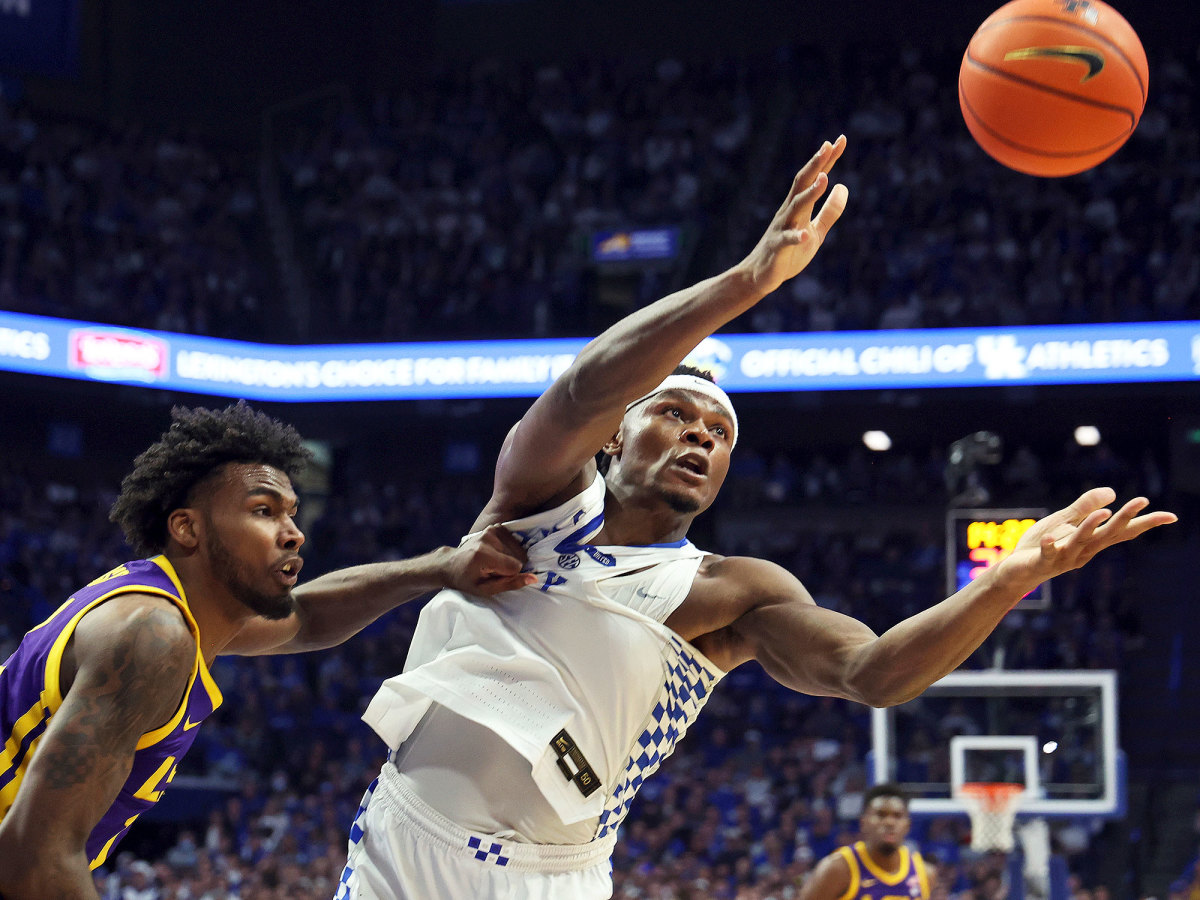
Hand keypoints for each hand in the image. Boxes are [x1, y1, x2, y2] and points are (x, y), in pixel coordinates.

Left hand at [443, 524, 536, 595]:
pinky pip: (514, 542)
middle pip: (518, 557)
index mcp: (484, 554)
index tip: (494, 576)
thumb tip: (534, 578)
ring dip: (510, 558)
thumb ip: (511, 583)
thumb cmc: (468, 580)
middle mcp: (489, 538)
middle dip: (510, 567)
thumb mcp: (486, 589)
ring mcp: (492, 530)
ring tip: (493, 563)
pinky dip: (509, 550)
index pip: (516, 567)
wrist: (451, 564)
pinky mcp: (496, 527)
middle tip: (492, 570)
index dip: (508, 575)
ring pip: (518, 550)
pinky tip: (497, 554)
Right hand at [737, 135, 849, 296]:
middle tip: (828, 146)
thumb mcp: (816, 231)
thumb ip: (830, 211)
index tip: (841, 140)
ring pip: (795, 207)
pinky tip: (807, 234)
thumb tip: (843, 187)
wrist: (761, 276)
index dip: (828, 160)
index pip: (815, 178)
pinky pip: (787, 241)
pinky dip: (797, 237)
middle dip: (815, 165)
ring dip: (810, 193)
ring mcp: (782, 228)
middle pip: (802, 184)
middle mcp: (789, 212)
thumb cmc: (789, 253)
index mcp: (799, 207)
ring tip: (824, 179)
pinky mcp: (777, 248)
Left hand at [1004, 488, 1175, 586]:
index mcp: (1091, 541)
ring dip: (1091, 528)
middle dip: (1125, 518)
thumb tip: (1112, 492)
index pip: (1122, 531)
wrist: (1016, 569)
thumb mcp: (1064, 520)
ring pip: (1081, 542)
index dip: (1145, 523)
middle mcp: (1083, 551)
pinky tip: (1049, 538)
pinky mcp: (1043, 560)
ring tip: (1104, 513)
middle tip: (1142, 501)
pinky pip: (1048, 553)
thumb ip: (1084, 506)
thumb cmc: (1042, 545)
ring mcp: (1064, 557)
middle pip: (1108, 535)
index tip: (1171, 516)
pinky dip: (1050, 547)